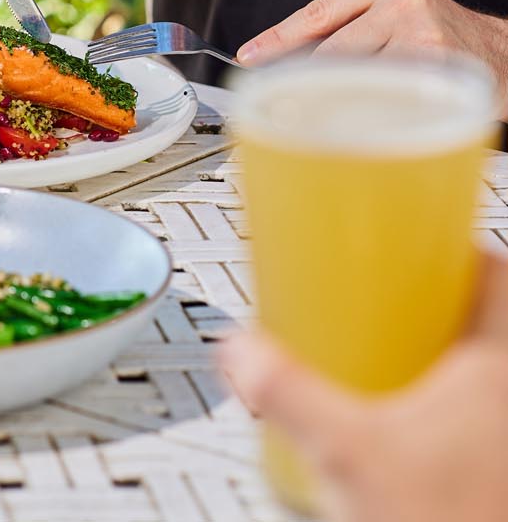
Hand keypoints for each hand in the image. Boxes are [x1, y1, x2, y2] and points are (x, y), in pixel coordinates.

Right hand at [218, 252, 507, 521]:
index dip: (453, 251)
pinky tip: (422, 440)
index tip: (414, 250)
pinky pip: (487, 425)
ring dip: (454, 365)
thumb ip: (285, 392)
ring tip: (401, 373)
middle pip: (492, 319)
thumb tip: (240, 351)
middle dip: (441, 309)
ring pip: (492, 375)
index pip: (495, 271)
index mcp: (500, 362)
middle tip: (396, 310)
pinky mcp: (501, 473)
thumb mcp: (347, 453)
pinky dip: (464, 417)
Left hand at [237, 0, 507, 116]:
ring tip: (319, 116)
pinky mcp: (435, 68)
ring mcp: (420, 34)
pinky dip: (363, 113)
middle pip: (330, 49)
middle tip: (282, 101)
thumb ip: (347, 28)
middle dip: (304, 81)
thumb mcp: (393, 15)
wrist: (502, 56)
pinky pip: (382, 97)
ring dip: (332, 101)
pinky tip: (356, 124)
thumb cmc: (438, 40)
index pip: (315, 13)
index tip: (249, 58)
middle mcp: (401, 1)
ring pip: (354, 76)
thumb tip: (281, 61)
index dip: (277, 40)